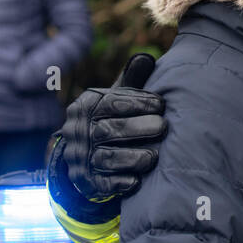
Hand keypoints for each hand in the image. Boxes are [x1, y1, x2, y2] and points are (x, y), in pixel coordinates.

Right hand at [50, 54, 166, 203]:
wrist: (86, 154)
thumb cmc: (112, 118)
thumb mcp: (117, 97)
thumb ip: (132, 79)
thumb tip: (146, 57)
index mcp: (86, 106)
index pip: (110, 102)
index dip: (137, 102)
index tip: (162, 103)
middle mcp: (78, 132)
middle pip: (108, 130)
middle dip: (138, 129)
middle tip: (163, 127)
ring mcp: (80, 158)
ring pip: (106, 159)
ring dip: (133, 158)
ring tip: (155, 156)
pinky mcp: (86, 182)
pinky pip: (103, 184)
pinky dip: (122, 183)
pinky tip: (138, 180)